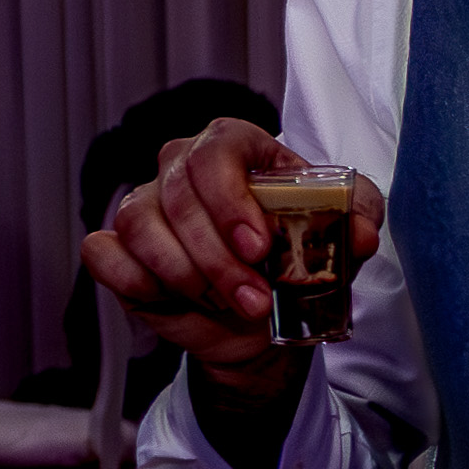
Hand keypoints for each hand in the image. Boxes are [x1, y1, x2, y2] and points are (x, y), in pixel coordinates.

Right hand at [83, 117, 382, 392]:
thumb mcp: (342, 236)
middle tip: (255, 300)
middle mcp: (180, 168)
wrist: (265, 319)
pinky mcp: (118, 247)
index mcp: (234, 149)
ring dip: (187, 276)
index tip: (258, 246)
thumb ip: (358, 222)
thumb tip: (363, 234)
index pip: (217, 149)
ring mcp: (144, 205)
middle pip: (179, 197)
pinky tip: (173, 300)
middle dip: (218, 259)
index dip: (231, 198)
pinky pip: (104, 254)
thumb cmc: (297, 260)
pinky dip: (137, 281)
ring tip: (231, 308)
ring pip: (140, 227)